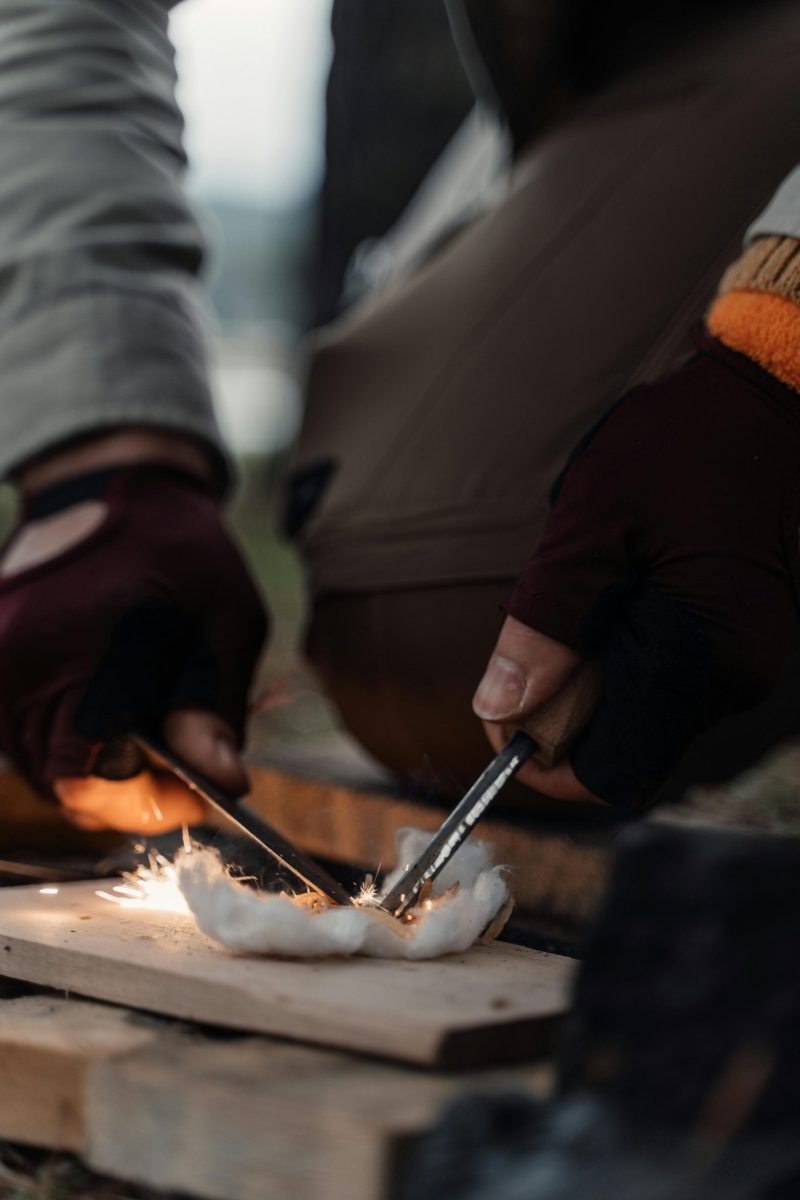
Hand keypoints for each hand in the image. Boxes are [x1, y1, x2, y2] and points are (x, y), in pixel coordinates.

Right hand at [0, 435, 266, 831]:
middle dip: (135, 793)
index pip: (90, 779)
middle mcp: (15, 669)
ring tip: (160, 733)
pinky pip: (28, 739)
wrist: (109, 483)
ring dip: (104, 773)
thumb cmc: (179, 547)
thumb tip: (222, 781)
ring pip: (43, 770)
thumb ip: (212, 706)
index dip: (153, 803)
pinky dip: (75, 745)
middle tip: (193, 766)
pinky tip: (120, 715)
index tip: (209, 789)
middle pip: (63, 786)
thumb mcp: (224, 621)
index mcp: (75, 653)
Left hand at [473, 334, 799, 806]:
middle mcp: (731, 677)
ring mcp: (742, 658)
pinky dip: (619, 646)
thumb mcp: (595, 522)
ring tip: (587, 587)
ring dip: (589, 671)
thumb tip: (500, 706)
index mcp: (699, 660)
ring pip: (638, 709)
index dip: (541, 758)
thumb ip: (545, 622)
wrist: (776, 393)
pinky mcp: (738, 634)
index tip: (501, 710)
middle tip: (537, 627)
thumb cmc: (690, 442)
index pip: (606, 773)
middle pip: (619, 744)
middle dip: (560, 704)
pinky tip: (618, 582)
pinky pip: (661, 672)